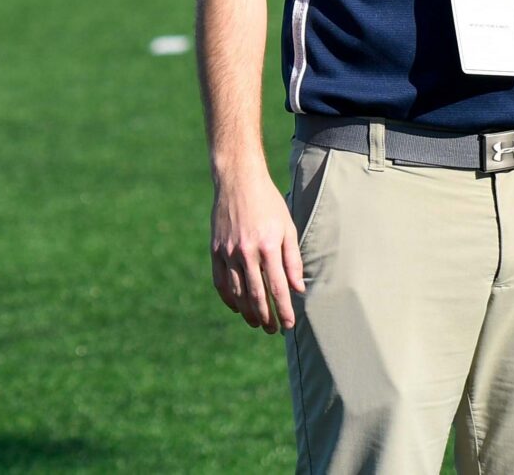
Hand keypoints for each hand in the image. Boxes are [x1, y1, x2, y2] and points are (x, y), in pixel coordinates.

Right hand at [210, 166, 304, 333]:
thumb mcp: (287, 228)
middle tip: (273, 330)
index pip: (278, 287)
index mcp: (268, 246)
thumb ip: (292, 260)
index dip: (283, 309)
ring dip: (247, 312)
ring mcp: (227, 253)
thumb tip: (298, 289)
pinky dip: (229, 298)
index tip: (289, 324)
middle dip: (266, 316)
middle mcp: (246, 252)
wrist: (238, 182)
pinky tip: (237, 307)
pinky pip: (220, 282)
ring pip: (237, 292)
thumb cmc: (269, 204)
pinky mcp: (215, 251)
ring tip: (257, 323)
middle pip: (256, 294)